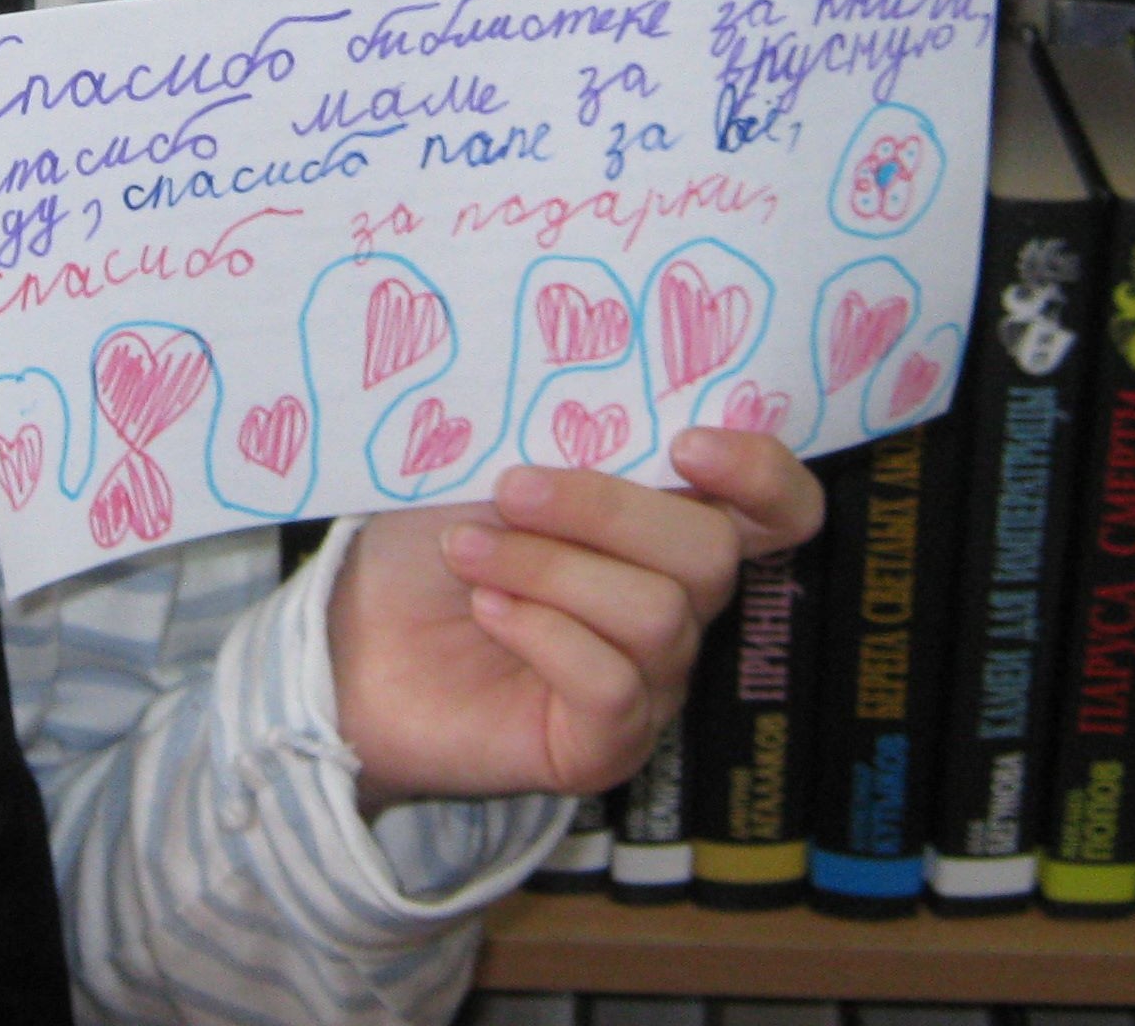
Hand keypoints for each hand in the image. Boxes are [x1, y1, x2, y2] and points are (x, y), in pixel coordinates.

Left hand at [327, 427, 823, 812]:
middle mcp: (680, 605)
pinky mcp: (604, 746)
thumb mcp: (487, 464)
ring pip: (657, 617)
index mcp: (669, 525)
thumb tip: (590, 389)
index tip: (687, 444)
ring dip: (551, 568)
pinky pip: (611, 686)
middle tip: (511, 489)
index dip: (762, 474)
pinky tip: (487, 609)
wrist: (354, 645)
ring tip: (470, 551)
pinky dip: (542, 633)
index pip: (780, 509)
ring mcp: (650, 682)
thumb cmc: (429, 544)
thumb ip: (555, 432)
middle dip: (606, 510)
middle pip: (711, 555)